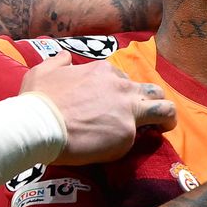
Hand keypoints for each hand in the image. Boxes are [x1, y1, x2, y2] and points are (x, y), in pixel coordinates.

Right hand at [20, 52, 176, 164]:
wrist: (39, 125)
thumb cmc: (38, 100)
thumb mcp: (44, 70)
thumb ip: (59, 62)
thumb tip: (65, 57)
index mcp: (103, 72)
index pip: (123, 80)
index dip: (121, 93)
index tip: (114, 104)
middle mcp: (120, 87)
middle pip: (150, 90)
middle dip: (152, 100)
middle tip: (148, 114)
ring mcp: (127, 109)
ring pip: (163, 108)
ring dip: (167, 116)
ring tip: (166, 126)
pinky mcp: (128, 133)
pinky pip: (141, 137)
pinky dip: (137, 142)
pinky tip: (130, 148)